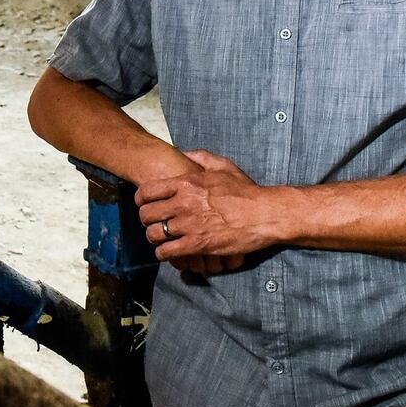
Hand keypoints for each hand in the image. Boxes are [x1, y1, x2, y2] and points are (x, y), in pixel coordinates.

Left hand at [136, 150, 278, 273]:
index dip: (140, 200)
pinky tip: (169, 252)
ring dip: (154, 238)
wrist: (265, 214)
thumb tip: (183, 153)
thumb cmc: (245, 191)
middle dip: (146, 220)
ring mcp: (190, 225)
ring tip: (159, 239)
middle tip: (152, 223)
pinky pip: (167, 251)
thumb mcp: (223, 166)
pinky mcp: (198, 245)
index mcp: (186, 183)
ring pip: (154, 234)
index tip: (143, 204)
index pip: (147, 191)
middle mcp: (184, 203)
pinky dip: (164, 253)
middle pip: (147, 214)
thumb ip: (200, 157)